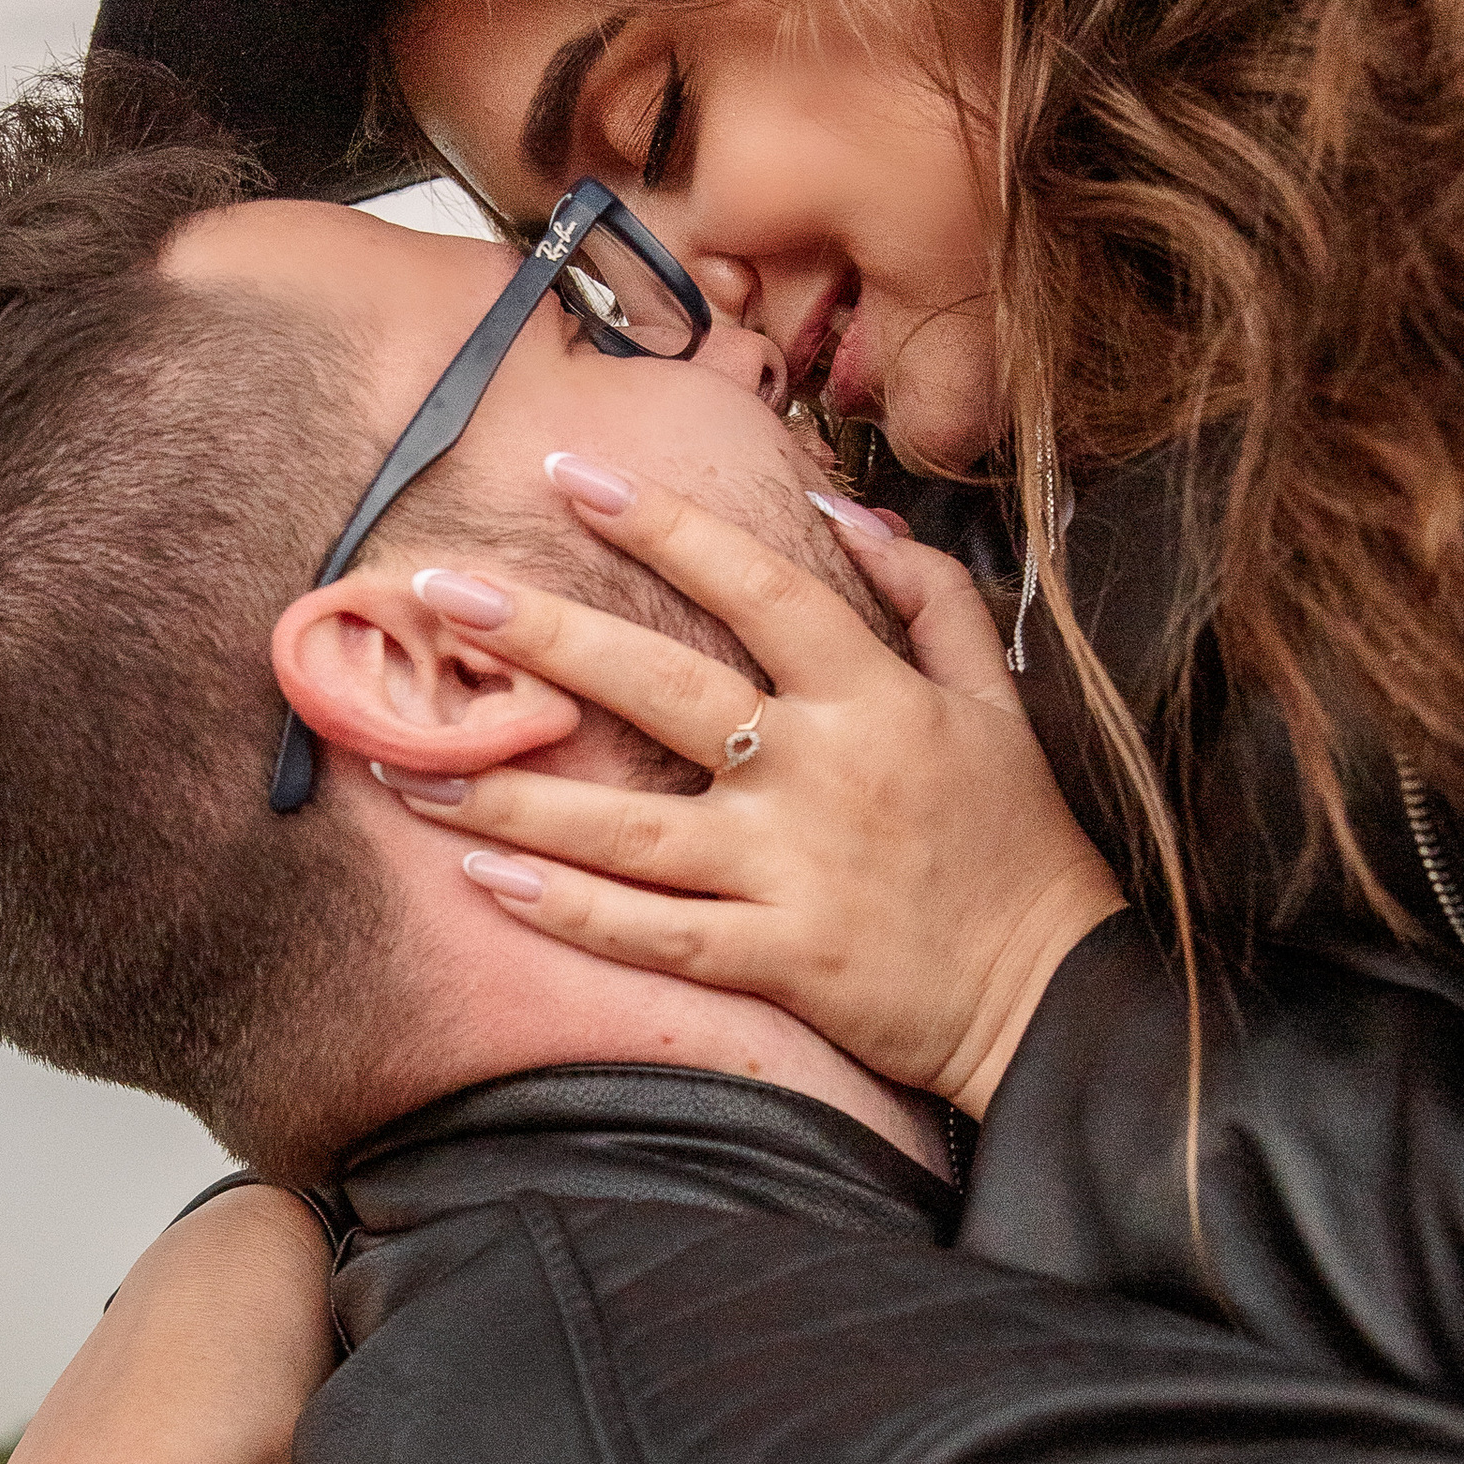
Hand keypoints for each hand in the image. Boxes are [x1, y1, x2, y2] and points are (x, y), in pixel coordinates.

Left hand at [391, 467, 1123, 1117]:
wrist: (1052, 990)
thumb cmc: (1015, 841)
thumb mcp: (994, 699)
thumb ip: (926, 598)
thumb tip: (847, 517)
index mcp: (872, 696)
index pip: (755, 585)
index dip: (662, 524)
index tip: (569, 474)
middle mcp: (822, 773)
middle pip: (664, 689)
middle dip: (544, 637)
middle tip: (437, 594)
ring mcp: (795, 870)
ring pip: (630, 831)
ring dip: (514, 801)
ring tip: (411, 771)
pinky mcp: (781, 959)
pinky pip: (655, 933)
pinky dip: (569, 912)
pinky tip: (486, 882)